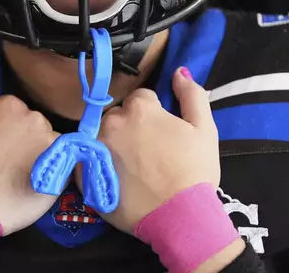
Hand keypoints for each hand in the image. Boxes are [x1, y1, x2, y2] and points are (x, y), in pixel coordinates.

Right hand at [0, 71, 60, 234]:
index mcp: (11, 105)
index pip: (15, 112)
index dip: (3, 131)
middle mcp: (36, 120)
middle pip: (35, 127)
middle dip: (23, 141)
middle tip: (4, 164)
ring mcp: (51, 146)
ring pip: (49, 146)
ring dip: (38, 157)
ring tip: (17, 178)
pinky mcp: (62, 172)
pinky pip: (61, 167)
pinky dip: (50, 174)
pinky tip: (31, 186)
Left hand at [75, 67, 218, 233]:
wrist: (179, 218)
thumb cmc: (194, 172)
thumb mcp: (205, 129)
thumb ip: (192, 95)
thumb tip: (179, 71)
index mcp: (138, 109)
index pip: (141, 99)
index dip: (154, 114)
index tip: (162, 133)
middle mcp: (111, 123)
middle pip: (118, 116)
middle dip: (131, 126)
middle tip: (149, 151)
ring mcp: (94, 149)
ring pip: (102, 136)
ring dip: (113, 144)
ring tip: (133, 167)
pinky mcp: (84, 173)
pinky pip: (89, 159)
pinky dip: (99, 164)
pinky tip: (118, 178)